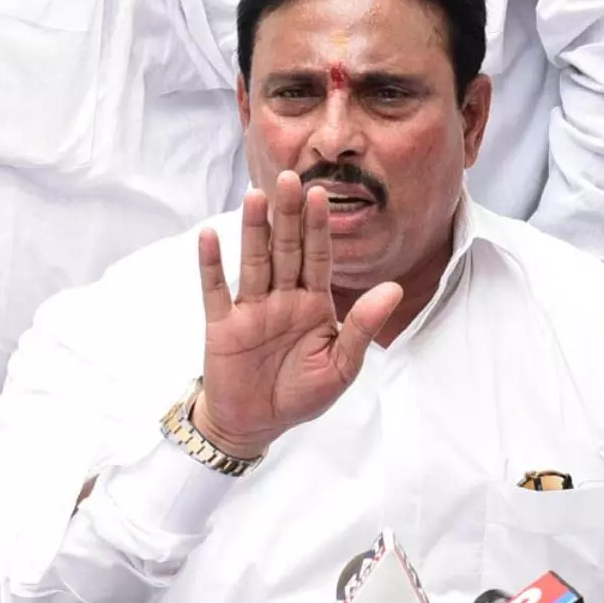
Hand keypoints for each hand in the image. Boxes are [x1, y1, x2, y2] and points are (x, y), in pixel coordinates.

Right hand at [193, 171, 402, 458]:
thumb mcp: (340, 367)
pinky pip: (217, 290)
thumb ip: (363, 327)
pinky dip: (212, 265)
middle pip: (286, 249)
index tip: (322, 194)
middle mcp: (282, 298)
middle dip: (288, 214)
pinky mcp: (222, 325)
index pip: (318, 257)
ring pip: (254, 261)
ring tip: (255, 195)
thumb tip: (394, 289)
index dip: (319, 227)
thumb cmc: (300, 395)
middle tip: (289, 177)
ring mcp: (251, 309)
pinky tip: (209, 236)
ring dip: (253, 229)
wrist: (255, 425)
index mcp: (313, 303)